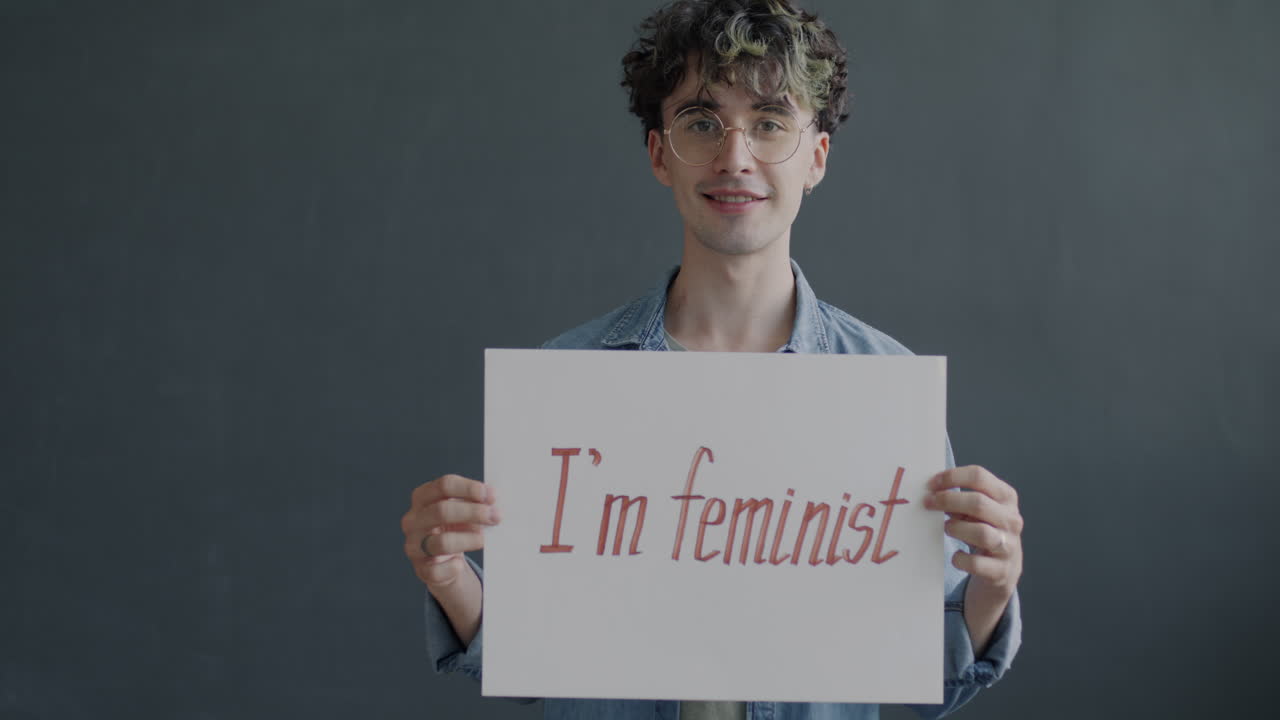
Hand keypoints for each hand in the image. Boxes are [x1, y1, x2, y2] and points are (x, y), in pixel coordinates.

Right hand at [401, 474, 500, 591]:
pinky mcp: (421, 570)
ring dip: (468, 540)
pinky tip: (460, 564)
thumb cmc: (455, 529)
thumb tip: (495, 505)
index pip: (444, 485)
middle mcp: (413, 520)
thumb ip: (476, 503)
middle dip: (473, 512)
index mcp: (423, 498)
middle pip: (442, 510)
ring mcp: (414, 546)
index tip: (491, 495)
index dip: (469, 489)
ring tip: (483, 539)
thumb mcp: (462, 511)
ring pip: (441, 542)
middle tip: (496, 516)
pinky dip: (451, 567)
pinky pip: (435, 570)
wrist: (445, 561)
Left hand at [923, 465, 1022, 596]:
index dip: (952, 477)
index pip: (979, 476)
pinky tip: (956, 556)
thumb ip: (960, 498)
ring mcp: (1009, 545)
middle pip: (978, 503)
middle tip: (928, 503)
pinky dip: (960, 559)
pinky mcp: (1001, 570)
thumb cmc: (984, 530)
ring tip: (947, 529)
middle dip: (948, 501)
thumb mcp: (979, 510)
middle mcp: (1011, 519)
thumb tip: (931, 492)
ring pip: (981, 533)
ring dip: (956, 528)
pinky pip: (976, 563)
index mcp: (1006, 497)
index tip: (931, 484)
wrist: (1004, 569)